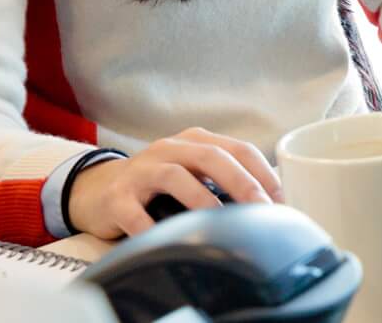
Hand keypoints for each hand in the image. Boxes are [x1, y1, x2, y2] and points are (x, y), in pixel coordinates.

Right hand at [65, 126, 282, 238]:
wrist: (98, 190)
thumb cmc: (158, 185)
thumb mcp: (194, 173)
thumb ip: (225, 181)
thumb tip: (270, 204)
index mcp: (195, 141)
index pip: (238, 149)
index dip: (263, 172)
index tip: (282, 199)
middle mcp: (169, 148)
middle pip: (211, 157)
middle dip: (241, 182)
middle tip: (260, 208)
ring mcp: (141, 170)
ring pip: (175, 176)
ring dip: (201, 200)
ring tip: (220, 222)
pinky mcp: (117, 196)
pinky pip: (135, 212)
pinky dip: (151, 226)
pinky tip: (167, 239)